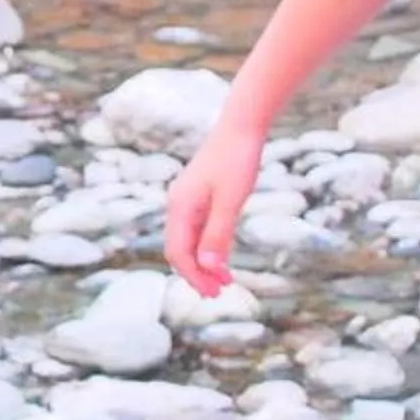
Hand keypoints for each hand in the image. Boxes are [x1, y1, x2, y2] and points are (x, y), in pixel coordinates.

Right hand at [164, 121, 266, 296]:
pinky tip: (222, 257)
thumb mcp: (231, 201)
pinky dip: (207, 248)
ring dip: (202, 263)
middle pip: (178, 250)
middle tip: (219, 293)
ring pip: (187, 241)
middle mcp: (178, 205)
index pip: (178, 253)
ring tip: (223, 281)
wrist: (241, 127)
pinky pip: (196, 230)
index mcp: (180, 207)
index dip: (194, 276)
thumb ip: (219, 235)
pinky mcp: (198, 197)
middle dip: (196, 274)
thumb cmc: (237, 160)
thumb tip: (210, 268)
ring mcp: (186, 201)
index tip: (215, 292)